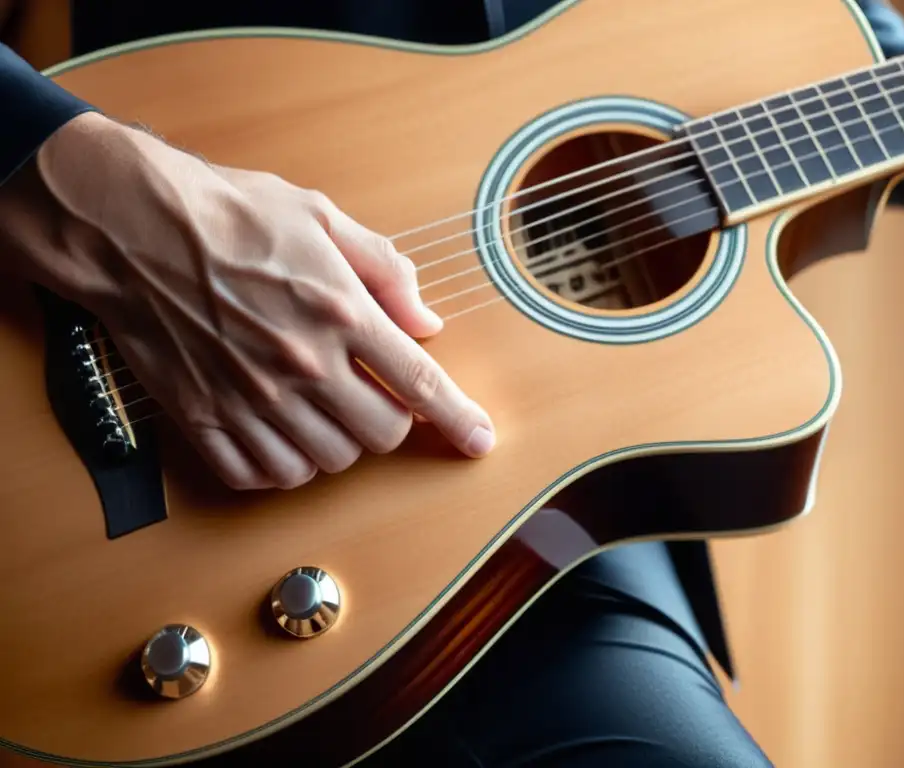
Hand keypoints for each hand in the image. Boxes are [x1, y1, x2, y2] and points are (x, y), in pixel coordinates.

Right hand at [26, 112, 494, 490]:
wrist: (129, 228)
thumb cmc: (226, 214)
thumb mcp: (320, 218)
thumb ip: (384, 270)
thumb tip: (425, 321)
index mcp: (338, 311)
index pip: (419, 383)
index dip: (458, 418)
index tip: (479, 440)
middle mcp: (301, 364)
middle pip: (380, 436)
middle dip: (390, 423)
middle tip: (372, 397)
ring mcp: (251, 397)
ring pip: (327, 461)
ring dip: (338, 442)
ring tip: (321, 407)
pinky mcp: (205, 418)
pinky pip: (264, 475)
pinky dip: (283, 465)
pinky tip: (279, 431)